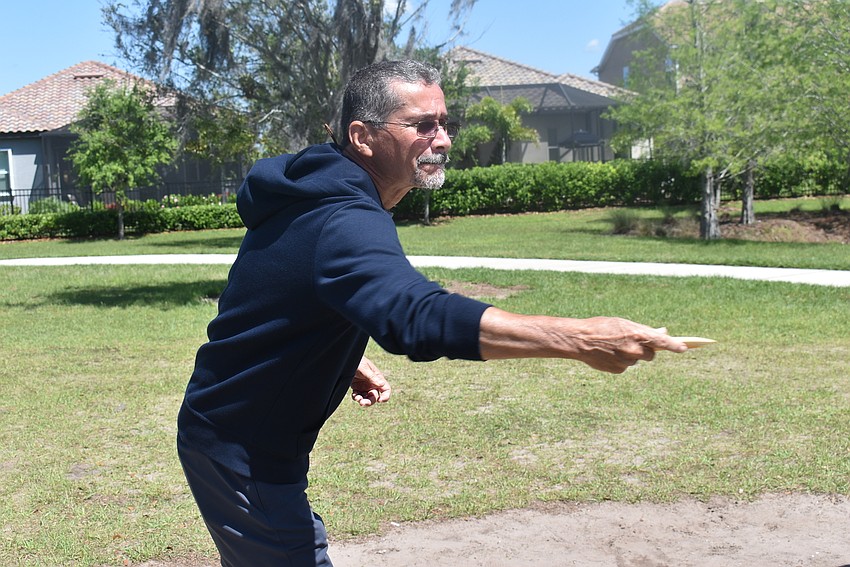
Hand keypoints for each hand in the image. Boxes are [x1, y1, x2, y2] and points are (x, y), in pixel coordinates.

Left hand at [350, 356, 390, 406]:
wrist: (344, 360)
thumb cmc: (357, 361)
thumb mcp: (364, 368)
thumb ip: (372, 377)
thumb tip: (382, 384)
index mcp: (377, 377)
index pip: (385, 389)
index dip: (385, 396)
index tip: (380, 400)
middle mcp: (372, 383)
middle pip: (375, 396)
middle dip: (370, 401)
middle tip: (363, 403)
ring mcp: (364, 386)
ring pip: (367, 398)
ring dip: (363, 401)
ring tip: (358, 400)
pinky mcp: (356, 387)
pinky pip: (358, 396)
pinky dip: (357, 398)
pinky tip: (354, 396)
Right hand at [571, 318, 687, 373]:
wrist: (580, 340)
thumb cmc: (602, 327)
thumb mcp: (623, 323)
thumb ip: (644, 330)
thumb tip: (663, 332)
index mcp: (638, 334)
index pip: (663, 342)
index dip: (676, 346)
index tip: (685, 348)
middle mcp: (635, 349)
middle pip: (651, 355)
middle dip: (646, 351)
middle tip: (633, 344)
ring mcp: (627, 361)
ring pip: (637, 361)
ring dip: (631, 356)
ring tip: (614, 347)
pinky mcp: (619, 370)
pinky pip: (625, 367)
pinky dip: (620, 362)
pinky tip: (608, 355)